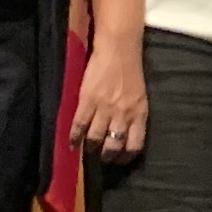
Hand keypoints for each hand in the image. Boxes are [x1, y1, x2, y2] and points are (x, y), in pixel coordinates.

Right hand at [72, 36, 147, 159]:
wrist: (118, 50)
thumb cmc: (130, 72)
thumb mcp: (139, 96)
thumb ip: (133, 115)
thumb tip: (125, 133)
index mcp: (139, 113)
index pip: (135, 145)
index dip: (126, 157)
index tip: (120, 160)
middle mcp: (123, 114)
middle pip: (113, 145)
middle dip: (106, 156)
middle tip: (101, 158)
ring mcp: (105, 108)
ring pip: (95, 138)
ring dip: (90, 148)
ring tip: (87, 150)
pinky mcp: (88, 101)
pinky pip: (79, 125)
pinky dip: (74, 137)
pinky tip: (72, 143)